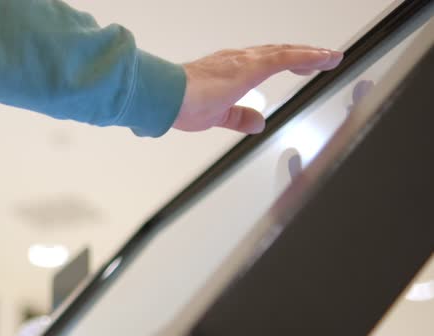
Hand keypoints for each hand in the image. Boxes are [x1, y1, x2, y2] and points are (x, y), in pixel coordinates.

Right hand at [173, 45, 342, 133]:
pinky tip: (323, 58)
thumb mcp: (216, 116)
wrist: (166, 95)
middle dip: (302, 55)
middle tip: (322, 59)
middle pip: (277, 52)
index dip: (285, 61)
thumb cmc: (180, 103)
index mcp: (228, 70)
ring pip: (285, 52)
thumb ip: (238, 118)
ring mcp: (244, 61)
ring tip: (329, 57)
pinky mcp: (251, 67)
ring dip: (309, 54)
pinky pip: (285, 58)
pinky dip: (307, 57)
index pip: (263, 62)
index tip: (302, 66)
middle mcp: (237, 60)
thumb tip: (257, 122)